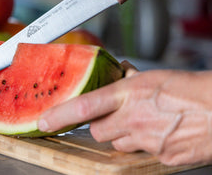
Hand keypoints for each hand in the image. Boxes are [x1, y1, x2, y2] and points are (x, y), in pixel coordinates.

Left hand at [37, 65, 211, 165]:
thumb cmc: (192, 89)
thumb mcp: (153, 77)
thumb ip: (128, 81)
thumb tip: (116, 76)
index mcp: (129, 94)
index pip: (84, 106)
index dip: (60, 115)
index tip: (43, 121)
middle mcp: (134, 119)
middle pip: (98, 132)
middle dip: (102, 126)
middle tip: (116, 116)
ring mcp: (147, 141)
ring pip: (118, 144)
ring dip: (124, 135)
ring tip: (144, 123)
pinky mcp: (160, 157)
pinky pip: (141, 153)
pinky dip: (146, 144)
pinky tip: (160, 132)